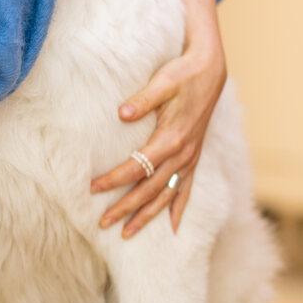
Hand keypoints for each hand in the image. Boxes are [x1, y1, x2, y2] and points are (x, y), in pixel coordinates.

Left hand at [91, 0, 225, 237]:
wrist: (210, 69)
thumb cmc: (182, 73)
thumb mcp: (162, 81)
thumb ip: (143, 99)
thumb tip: (121, 113)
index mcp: (171, 138)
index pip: (136, 167)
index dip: (114, 179)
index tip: (92, 188)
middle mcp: (183, 154)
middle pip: (149, 189)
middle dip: (126, 208)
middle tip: (102, 223)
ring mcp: (190, 158)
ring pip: (166, 195)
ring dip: (147, 215)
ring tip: (128, 233)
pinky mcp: (194, 156)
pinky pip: (186, 189)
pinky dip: (178, 208)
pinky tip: (171, 228)